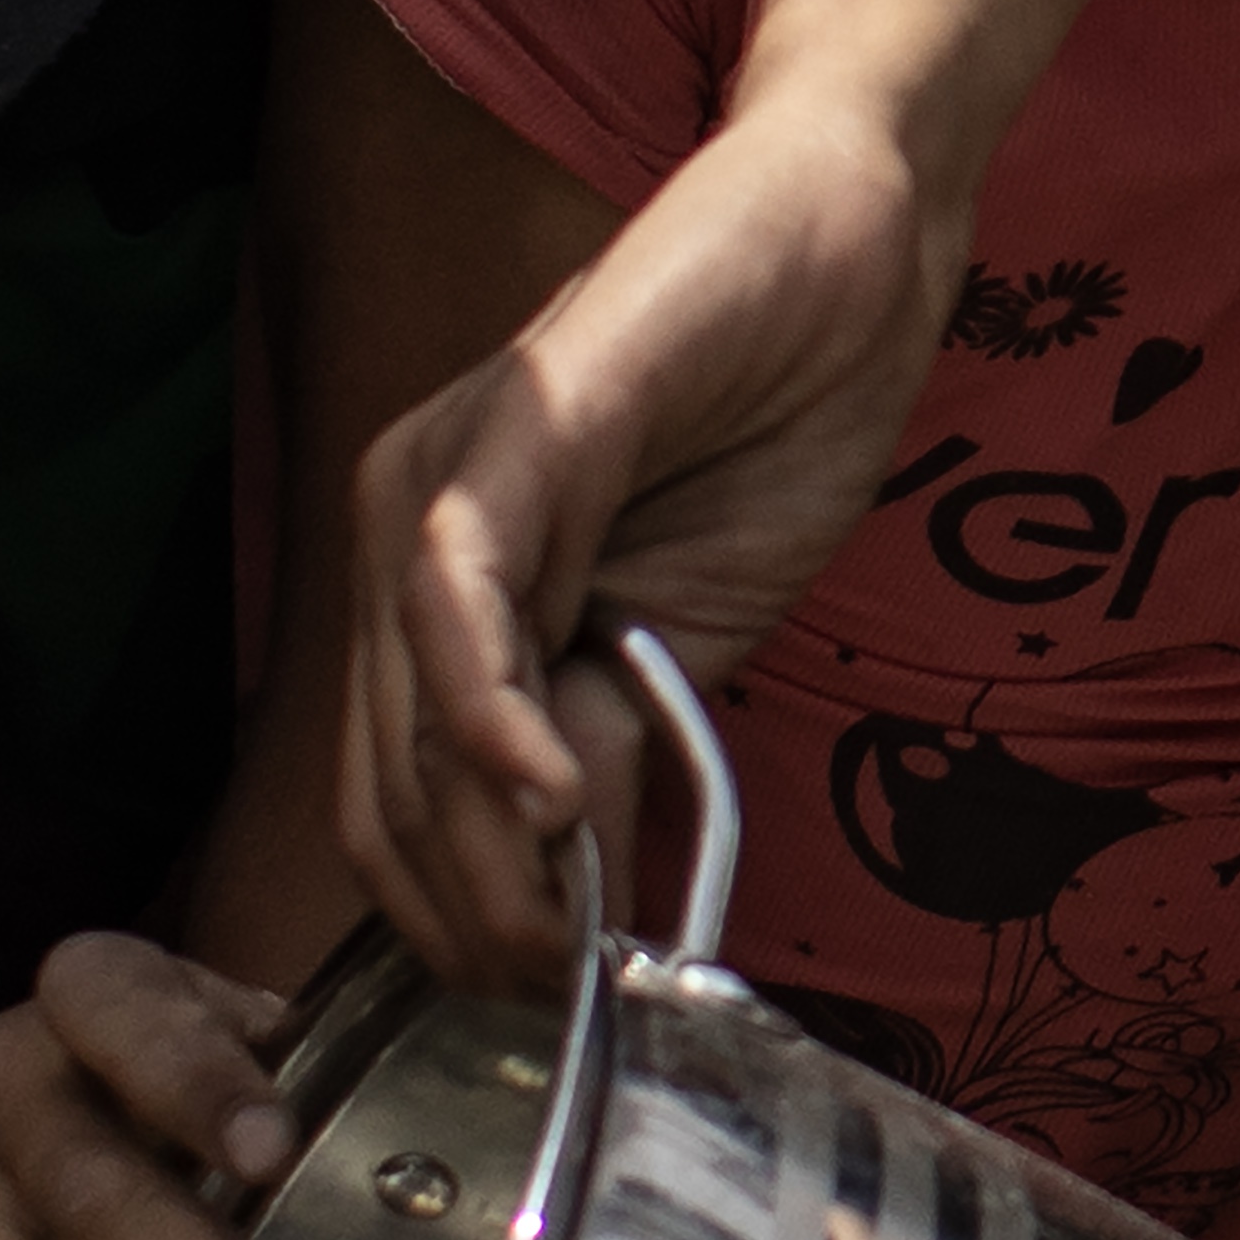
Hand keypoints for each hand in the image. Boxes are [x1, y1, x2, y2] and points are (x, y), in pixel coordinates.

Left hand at [343, 78, 967, 989]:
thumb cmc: (774, 417)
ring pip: (411, 712)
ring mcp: (444, 469)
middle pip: (386, 782)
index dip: (460, 918)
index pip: (396, 798)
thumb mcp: (680, 632)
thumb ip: (610, 736)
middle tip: (560, 991)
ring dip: (481, 848)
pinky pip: (455, 591)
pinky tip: (556, 792)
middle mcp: (400, 528)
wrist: (853, 242)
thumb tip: (573, 889)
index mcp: (435, 584)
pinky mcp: (515, 418)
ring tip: (562, 933)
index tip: (544, 997)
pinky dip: (491, 711)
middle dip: (470, 912)